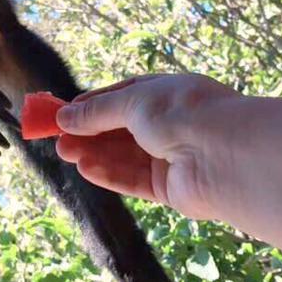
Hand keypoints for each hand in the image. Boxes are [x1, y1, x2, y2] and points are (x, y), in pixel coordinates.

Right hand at [54, 74, 240, 219]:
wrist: (224, 154)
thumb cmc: (182, 112)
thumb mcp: (134, 101)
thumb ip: (98, 111)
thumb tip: (65, 117)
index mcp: (167, 93)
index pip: (123, 96)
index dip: (92, 105)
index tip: (63, 114)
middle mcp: (170, 123)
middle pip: (121, 130)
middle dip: (89, 133)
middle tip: (56, 138)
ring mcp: (171, 157)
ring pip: (124, 156)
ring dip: (94, 153)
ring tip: (64, 152)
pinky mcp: (170, 188)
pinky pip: (134, 180)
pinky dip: (109, 174)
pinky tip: (85, 168)